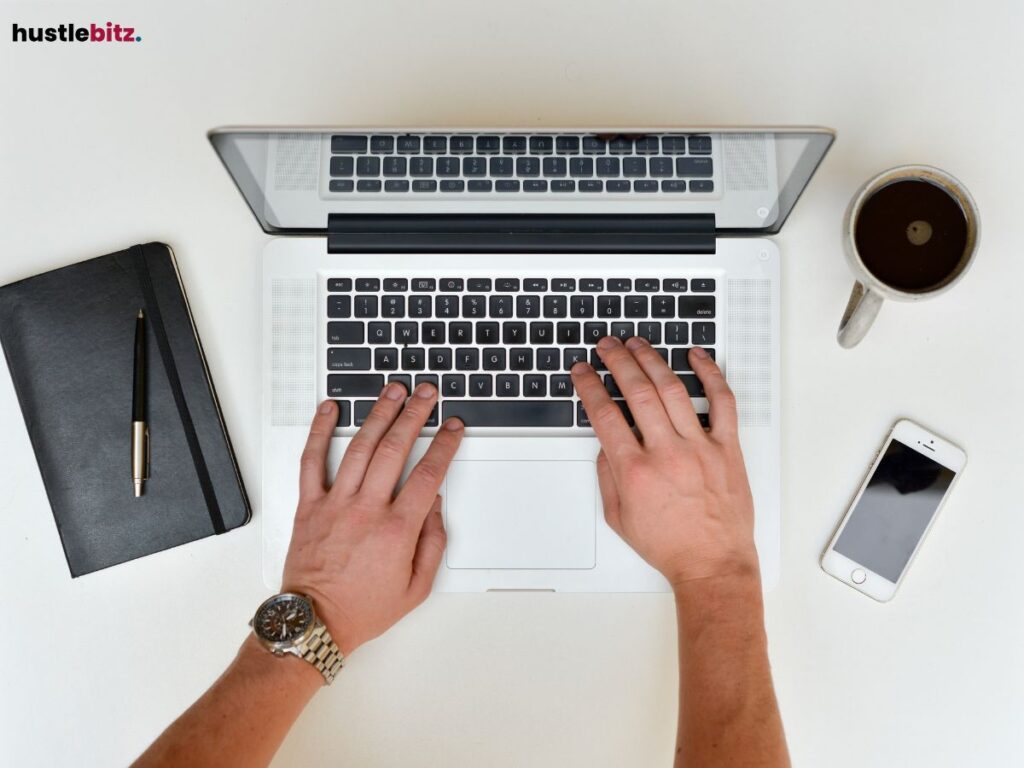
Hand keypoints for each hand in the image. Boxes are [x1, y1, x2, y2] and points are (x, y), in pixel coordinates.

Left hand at [282, 383, 463, 653]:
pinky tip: (330, 409)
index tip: (453, 428)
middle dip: (415, 415)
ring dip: (378, 414)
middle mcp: (366, 510)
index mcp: (396, 530)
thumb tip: (435, 505)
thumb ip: (433, 543)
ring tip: (392, 391)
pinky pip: (312, 460)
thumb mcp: (416, 588)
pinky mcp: (309, 506)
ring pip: (360, 447)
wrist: (314, 623)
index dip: (445, 445)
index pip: (428, 474)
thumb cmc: (362, 609)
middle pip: (395, 449)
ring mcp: (334, 504)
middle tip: (426, 394)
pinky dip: (320, 431)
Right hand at [571, 337, 757, 588]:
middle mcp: (667, 454)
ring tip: (638, 344)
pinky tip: (696, 356)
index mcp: (636, 471)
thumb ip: (607, 476)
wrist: (713, 564)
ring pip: (672, 389)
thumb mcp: (619, 517)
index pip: (605, 414)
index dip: (589, 386)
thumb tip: (606, 443)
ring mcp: (700, 447)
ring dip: (651, 360)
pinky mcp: (727, 448)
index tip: (583, 372)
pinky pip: (722, 401)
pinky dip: (710, 374)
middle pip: (637, 392)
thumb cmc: (670, 545)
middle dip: (616, 361)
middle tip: (607, 346)